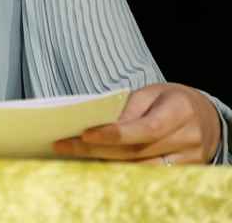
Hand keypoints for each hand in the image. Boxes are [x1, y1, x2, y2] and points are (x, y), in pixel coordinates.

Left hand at [52, 82, 220, 164]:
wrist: (204, 115)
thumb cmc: (169, 100)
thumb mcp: (150, 92)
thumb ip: (128, 108)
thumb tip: (99, 125)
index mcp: (179, 110)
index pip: (144, 128)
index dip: (114, 134)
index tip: (84, 135)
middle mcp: (188, 137)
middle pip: (136, 151)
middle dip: (96, 150)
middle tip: (63, 145)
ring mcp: (190, 158)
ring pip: (140, 167)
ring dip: (104, 162)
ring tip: (73, 155)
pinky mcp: (186, 171)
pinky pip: (148, 175)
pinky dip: (121, 170)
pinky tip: (98, 163)